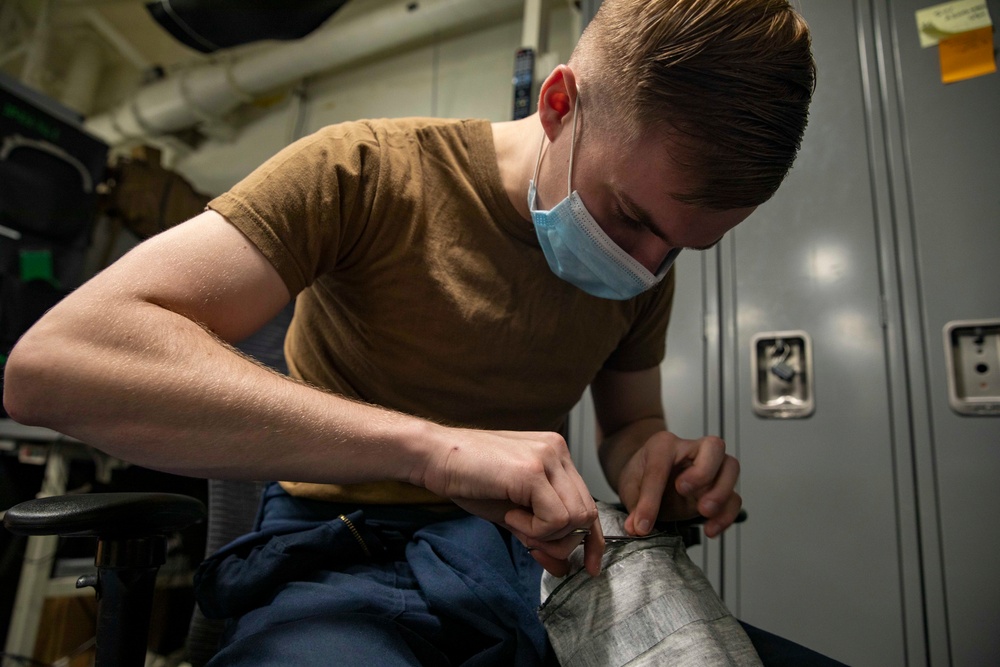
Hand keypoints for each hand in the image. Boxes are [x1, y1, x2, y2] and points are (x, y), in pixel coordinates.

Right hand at [415, 427, 602, 575]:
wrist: (434, 457)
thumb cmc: (467, 480)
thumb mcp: (512, 513)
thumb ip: (540, 535)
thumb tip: (563, 567)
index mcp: (555, 455)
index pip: (588, 503)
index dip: (592, 539)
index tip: (588, 566)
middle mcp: (557, 451)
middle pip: (587, 514)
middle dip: (562, 541)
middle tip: (529, 541)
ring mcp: (547, 458)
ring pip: (576, 518)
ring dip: (545, 534)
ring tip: (514, 520)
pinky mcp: (533, 471)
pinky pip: (556, 518)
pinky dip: (534, 529)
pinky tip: (510, 515)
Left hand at [615, 431, 740, 538]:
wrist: (648, 476)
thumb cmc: (642, 475)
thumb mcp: (630, 487)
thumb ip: (634, 506)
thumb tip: (636, 527)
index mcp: (664, 444)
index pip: (660, 466)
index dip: (650, 498)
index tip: (642, 523)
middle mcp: (692, 450)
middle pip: (714, 447)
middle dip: (703, 472)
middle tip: (683, 491)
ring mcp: (711, 467)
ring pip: (731, 467)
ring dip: (721, 493)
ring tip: (703, 512)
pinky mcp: (720, 488)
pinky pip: (734, 498)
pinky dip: (726, 515)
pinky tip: (710, 529)